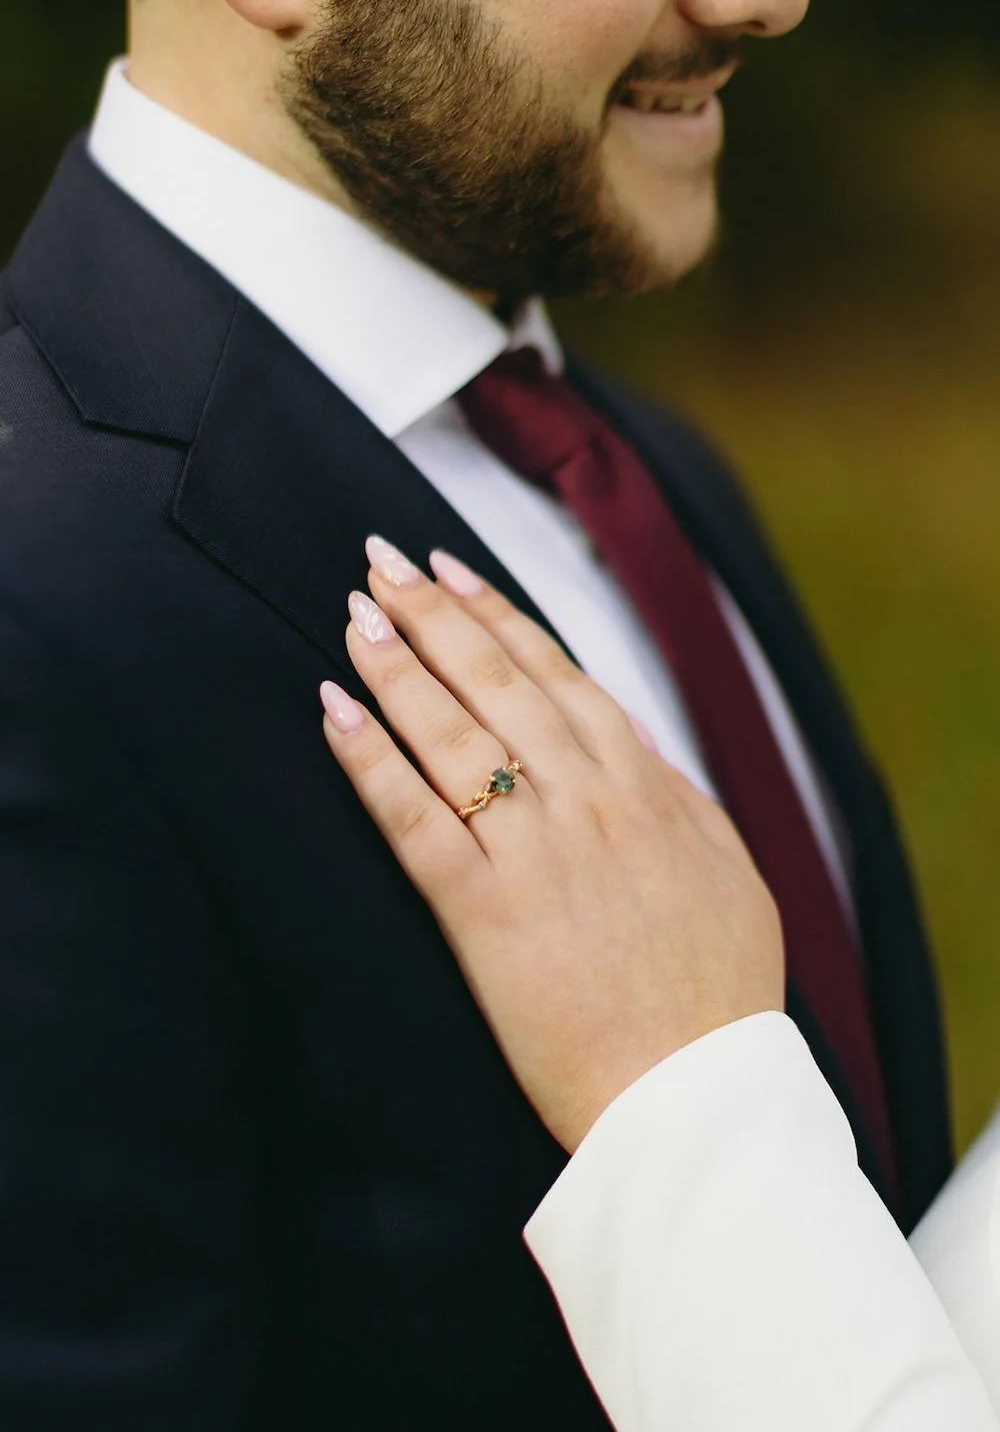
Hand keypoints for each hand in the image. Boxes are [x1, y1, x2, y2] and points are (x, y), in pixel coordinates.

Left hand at [320, 537, 784, 1152]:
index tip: (452, 570)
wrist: (693, 1095)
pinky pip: (414, 817)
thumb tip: (631, 735)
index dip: (498, 616)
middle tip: (380, 562)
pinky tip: (333, 709)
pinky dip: (370, 758)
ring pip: (452, 732)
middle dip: (433, 614)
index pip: (558, 675)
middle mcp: (588, 800)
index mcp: (646, 787)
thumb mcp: (726, 870)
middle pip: (495, 683)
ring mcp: (534, 851)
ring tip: (354, 613)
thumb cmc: (717, 993)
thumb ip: (674, 795)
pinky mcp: (483, 911)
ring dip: (398, 664)